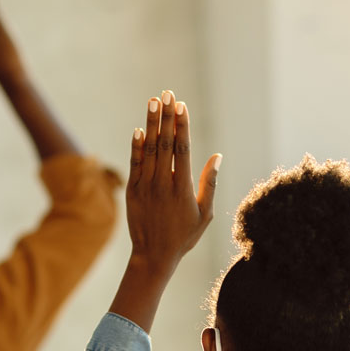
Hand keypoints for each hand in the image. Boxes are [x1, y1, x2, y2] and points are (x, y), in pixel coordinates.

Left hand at [126, 90, 220, 266]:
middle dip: (166, 116)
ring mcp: (145, 187)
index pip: (182, 149)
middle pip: (165, 144)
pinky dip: (136, 146)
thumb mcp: (204, 214)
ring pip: (148, 149)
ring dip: (151, 124)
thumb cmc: (184, 236)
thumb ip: (209, 183)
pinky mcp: (132, 192)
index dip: (181, 125)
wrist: (153, 256)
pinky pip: (134, 164)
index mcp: (182, 189)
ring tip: (153, 102)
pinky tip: (139, 129)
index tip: (181, 106)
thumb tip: (217, 156)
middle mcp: (162, 184)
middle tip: (167, 94)